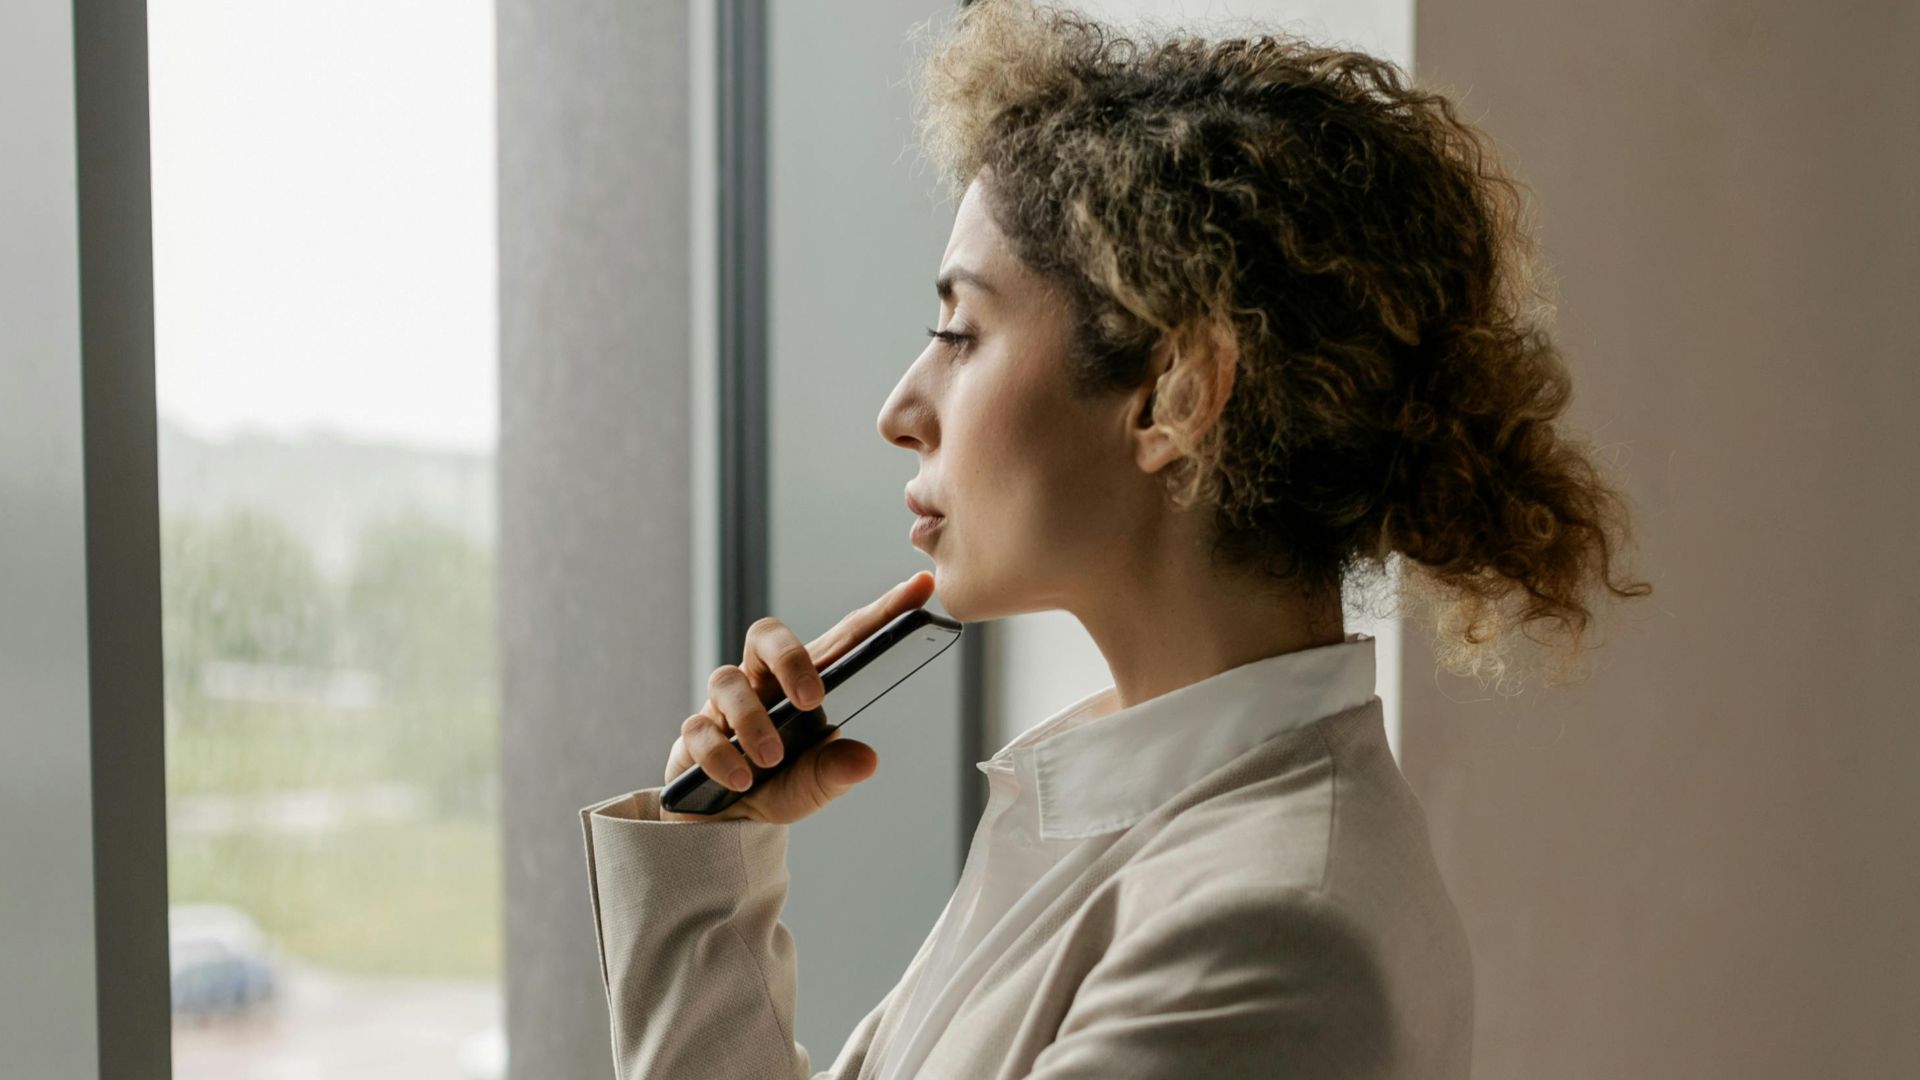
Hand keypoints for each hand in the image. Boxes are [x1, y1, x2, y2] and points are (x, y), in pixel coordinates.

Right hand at [659, 571, 937, 823]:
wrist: (726, 822)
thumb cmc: (778, 786)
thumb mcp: (816, 783)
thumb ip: (837, 771)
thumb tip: (867, 760)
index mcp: (804, 682)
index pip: (844, 638)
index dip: (881, 610)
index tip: (921, 588)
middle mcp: (762, 681)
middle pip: (766, 634)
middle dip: (790, 659)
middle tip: (813, 700)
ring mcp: (725, 704)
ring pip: (728, 681)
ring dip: (754, 722)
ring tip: (772, 759)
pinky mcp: (695, 733)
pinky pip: (700, 731)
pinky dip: (722, 756)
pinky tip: (741, 779)